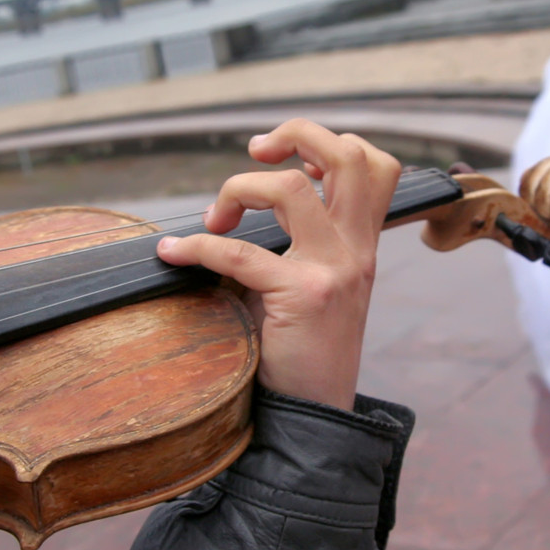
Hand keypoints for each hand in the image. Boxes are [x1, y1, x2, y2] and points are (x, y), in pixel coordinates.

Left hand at [155, 119, 401, 409]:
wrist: (316, 415)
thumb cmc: (304, 351)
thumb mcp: (316, 288)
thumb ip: (298, 246)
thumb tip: (237, 207)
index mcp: (362, 245)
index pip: (375, 166)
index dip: (332, 143)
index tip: (287, 160)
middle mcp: (356, 249)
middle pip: (348, 155)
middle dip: (296, 133)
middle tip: (256, 153)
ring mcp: (334, 269)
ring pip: (291, 188)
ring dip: (241, 186)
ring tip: (217, 215)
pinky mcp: (302, 296)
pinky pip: (238, 253)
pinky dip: (197, 246)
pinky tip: (173, 254)